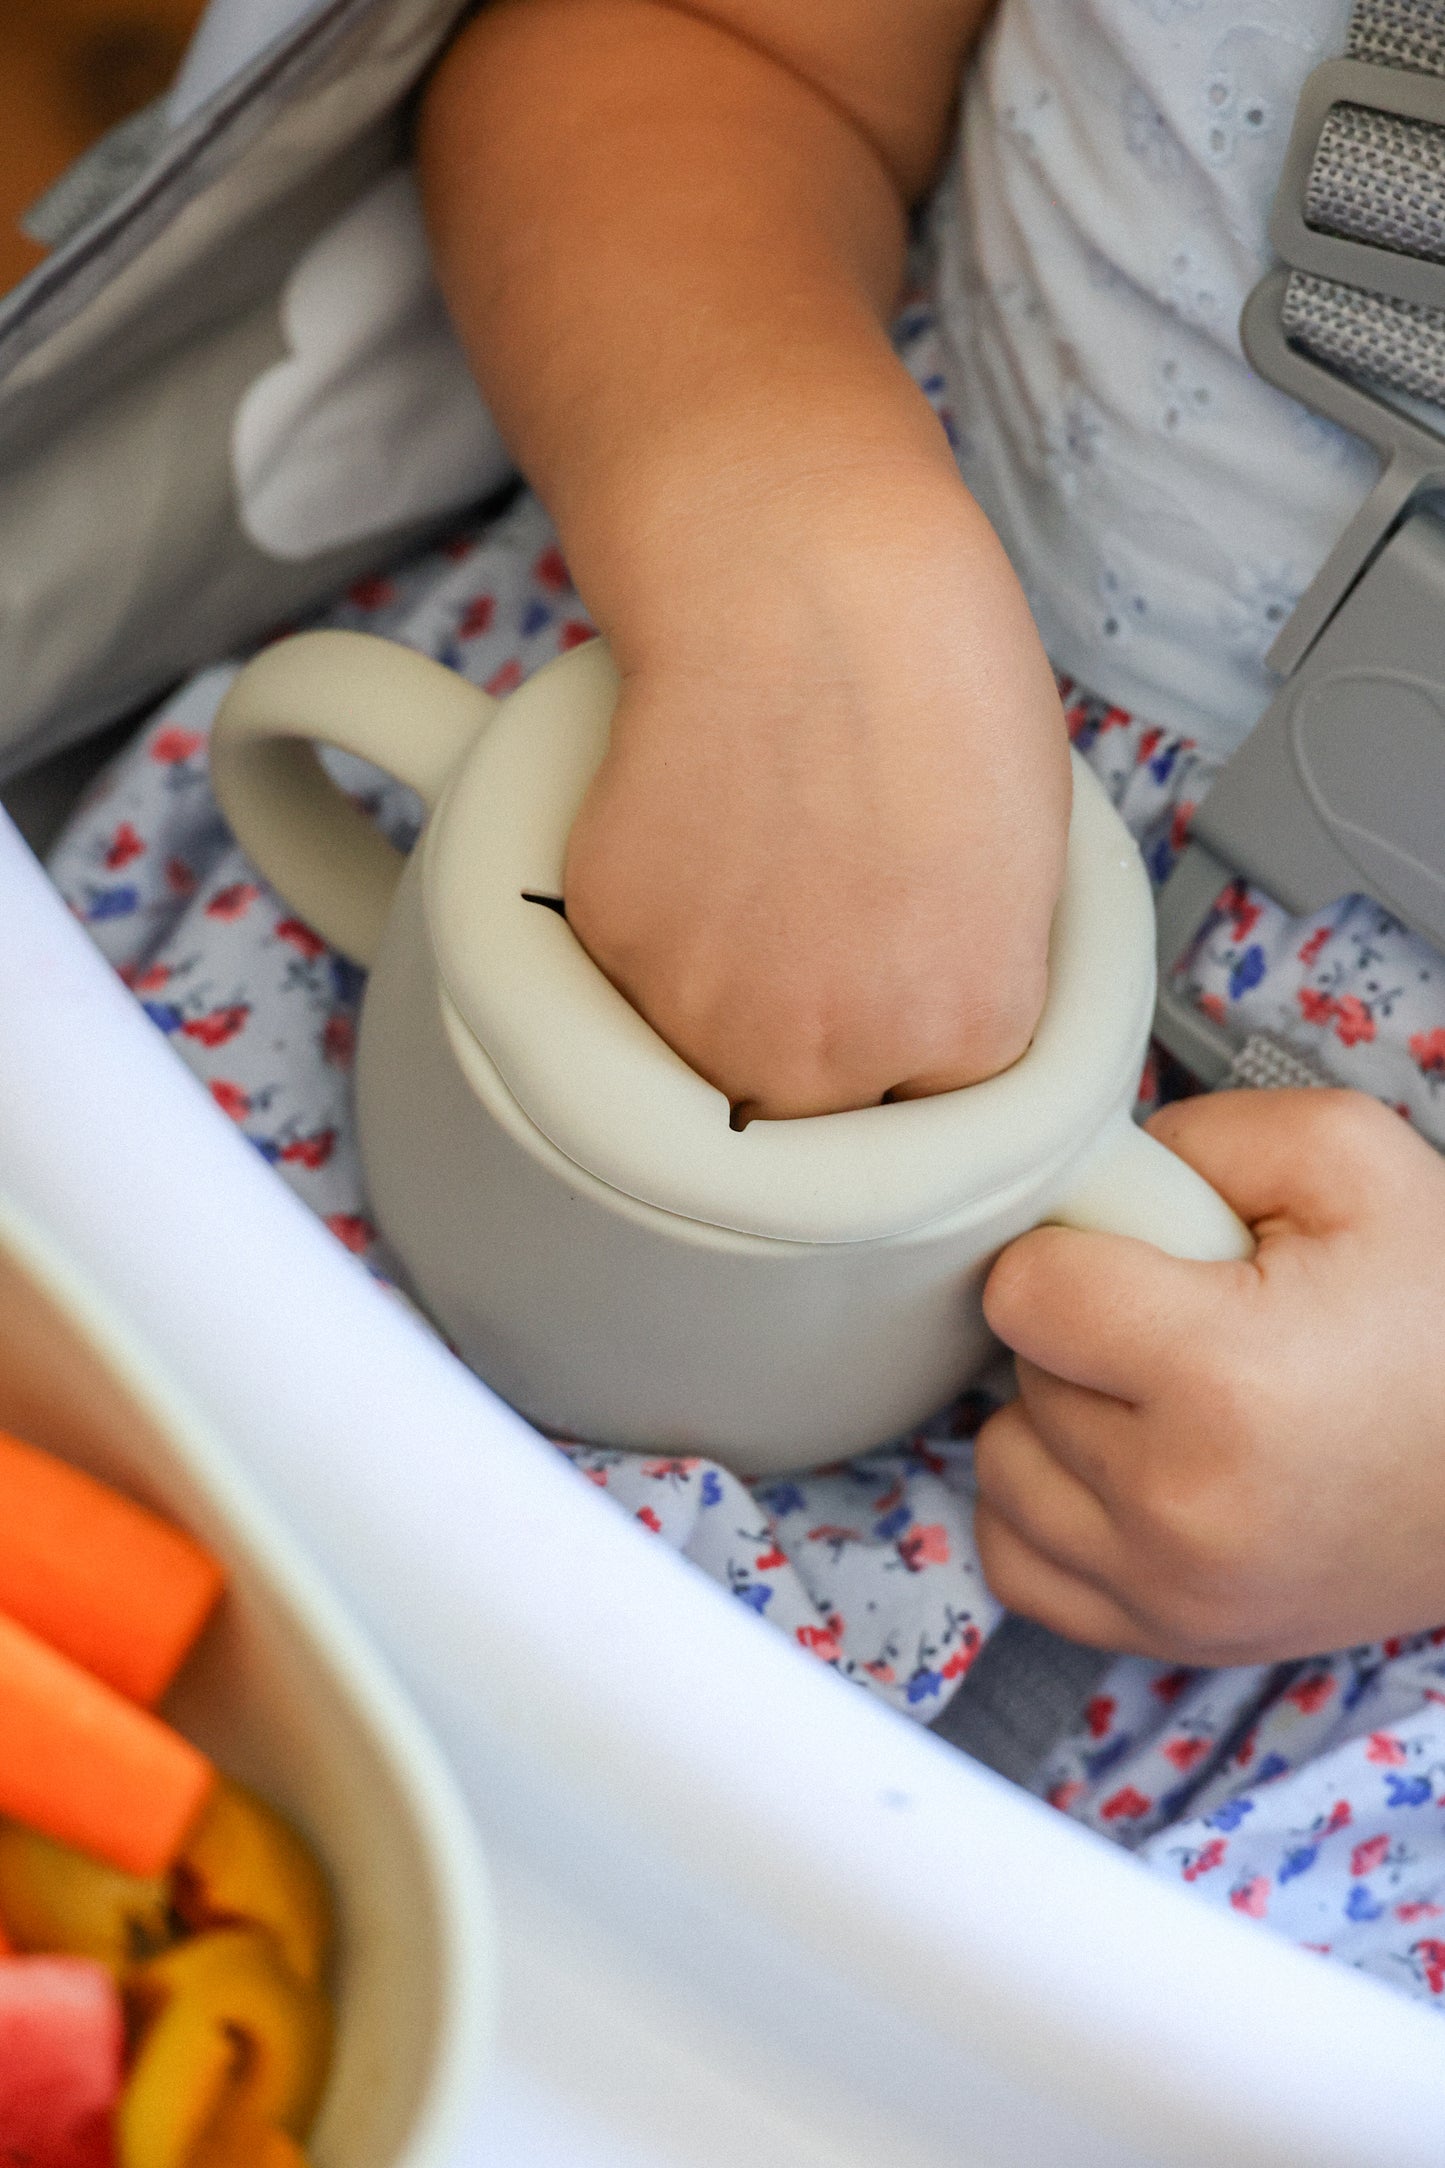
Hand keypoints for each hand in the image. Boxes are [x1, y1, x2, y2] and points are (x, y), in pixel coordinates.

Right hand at [563, 478, 1069, 1118]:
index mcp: (966, 1033)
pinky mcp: (615, 948)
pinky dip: (656, 911)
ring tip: (755, 846)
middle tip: (814, 895)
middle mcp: (836, 1058)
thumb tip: (921, 1007)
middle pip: (809, 1100)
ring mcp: (710, 1014)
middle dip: (811, 1021)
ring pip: (706, 1046)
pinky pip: (633, 968)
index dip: (903, 1029)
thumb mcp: (1021, 858)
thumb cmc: (934, 670)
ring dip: (721, 979)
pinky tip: (697, 816)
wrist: (804, 576)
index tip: (886, 971)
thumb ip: (968, 974)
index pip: (928, 1103)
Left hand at [975, 1090, 1444, 1664]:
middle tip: (1184, 1329)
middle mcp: (1180, 1506)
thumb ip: (1201, 1136)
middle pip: (1021, 1375)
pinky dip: (1047, 1511)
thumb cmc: (1444, 1316)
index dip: (1074, 1254)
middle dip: (1083, 1336)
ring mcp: (1172, 1590)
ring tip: (1156, 1399)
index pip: (1023, 1293)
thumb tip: (1088, 1179)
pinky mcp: (1171, 1638)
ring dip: (1057, 1423)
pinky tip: (1120, 1469)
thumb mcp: (1353, 1161)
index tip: (1137, 1260)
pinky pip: (1017, 1561)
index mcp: (1223, 1379)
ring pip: (1004, 1467)